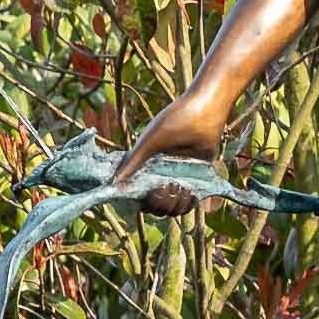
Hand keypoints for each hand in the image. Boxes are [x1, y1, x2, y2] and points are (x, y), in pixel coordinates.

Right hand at [113, 89, 226, 216]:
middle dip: (161, 204)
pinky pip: (191, 203)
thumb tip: (113, 184)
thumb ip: (132, 163)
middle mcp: (162, 176)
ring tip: (182, 187)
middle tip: (167, 186)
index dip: (144, 202)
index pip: (141, 198)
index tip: (150, 194)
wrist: (204, 111)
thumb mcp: (150, 142)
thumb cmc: (175, 121)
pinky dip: (190, 203)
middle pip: (157, 208)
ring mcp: (180, 178)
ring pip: (174, 208)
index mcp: (147, 169)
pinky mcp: (198, 178)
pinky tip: (192, 193)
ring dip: (177, 205)